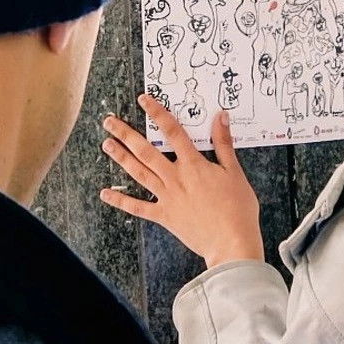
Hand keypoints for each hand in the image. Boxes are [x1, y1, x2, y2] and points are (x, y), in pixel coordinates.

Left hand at [99, 94, 262, 268]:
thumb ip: (224, 144)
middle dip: (126, 134)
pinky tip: (106, 193)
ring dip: (121, 158)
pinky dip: (121, 201)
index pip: (172, 132)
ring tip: (106, 144)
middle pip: (146, 151)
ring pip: (139, 173)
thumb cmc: (237, 209)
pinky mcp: (164, 216)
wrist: (231, 243)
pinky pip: (138, 208)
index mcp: (193, 165)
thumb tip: (221, 117)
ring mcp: (167, 197)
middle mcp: (175, 178)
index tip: (144, 101)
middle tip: (109, 122)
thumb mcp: (234, 172)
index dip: (157, 114)